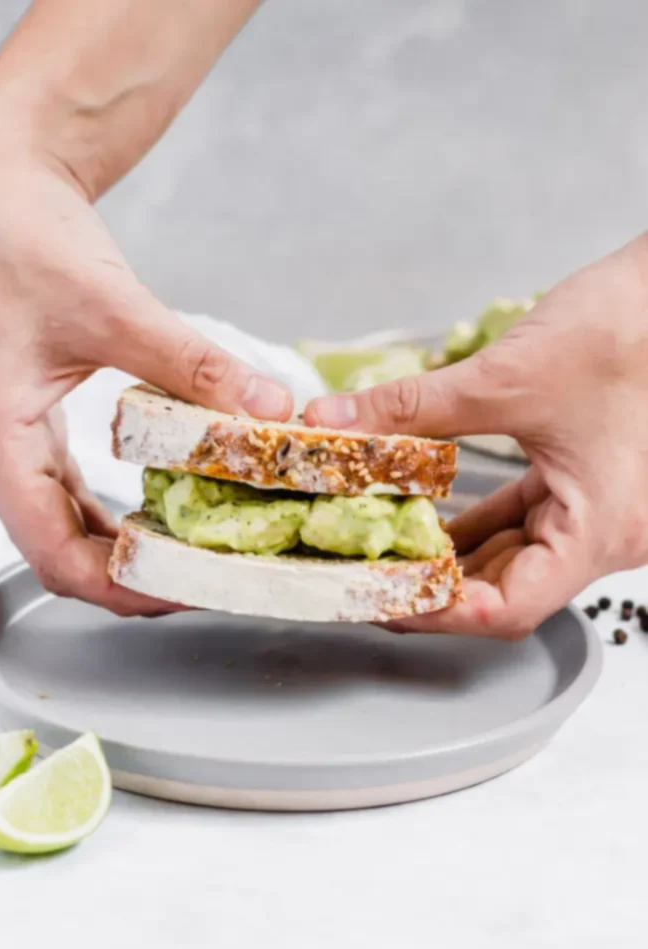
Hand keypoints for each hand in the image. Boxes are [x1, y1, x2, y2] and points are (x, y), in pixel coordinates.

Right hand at [0, 132, 291, 613]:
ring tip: (198, 554)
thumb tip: (266, 408)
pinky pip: (73, 496)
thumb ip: (194, 365)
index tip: (194, 588)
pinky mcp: (34, 430)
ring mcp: (12, 447)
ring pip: (68, 531)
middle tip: (211, 579)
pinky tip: (165, 509)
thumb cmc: (23, 239)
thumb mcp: (114, 308)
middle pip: (65, 556)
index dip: (129, 587)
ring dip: (130, 550)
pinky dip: (119, 514)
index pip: (58, 558)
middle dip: (137, 577)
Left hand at [305, 236, 647, 637]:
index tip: (378, 598)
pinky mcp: (581, 487)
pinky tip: (426, 519)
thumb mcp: (505, 376)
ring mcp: (595, 513)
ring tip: (384, 550)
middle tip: (364, 577)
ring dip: (449, 557)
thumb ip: (413, 408)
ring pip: (510, 560)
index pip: (509, 608)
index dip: (438, 613)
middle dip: (433, 587)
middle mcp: (604, 535)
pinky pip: (521, 523)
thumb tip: (335, 421)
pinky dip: (473, 526)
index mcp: (600, 529)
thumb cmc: (622, 329)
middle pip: (506, 591)